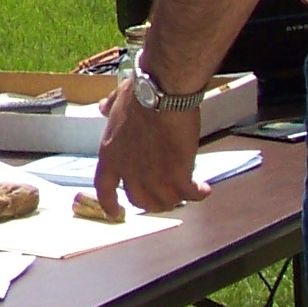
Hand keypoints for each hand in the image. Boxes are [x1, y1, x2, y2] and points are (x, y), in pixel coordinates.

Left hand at [95, 79, 207, 217]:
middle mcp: (129, 172)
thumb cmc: (141, 93)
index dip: (110, 204)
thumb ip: (110, 107)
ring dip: (175, 199)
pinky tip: (204, 189)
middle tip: (163, 195)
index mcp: (110, 155)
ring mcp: (153, 177)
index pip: (105, 189)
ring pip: (165, 202)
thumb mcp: (117, 100)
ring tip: (186, 192)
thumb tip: (103, 107)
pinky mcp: (177, 175)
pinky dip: (198, 194)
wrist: (163, 94)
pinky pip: (189, 194)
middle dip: (151, 201)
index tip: (116, 213)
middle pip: (139, 200)